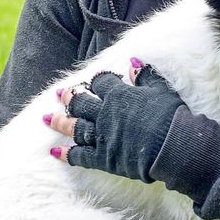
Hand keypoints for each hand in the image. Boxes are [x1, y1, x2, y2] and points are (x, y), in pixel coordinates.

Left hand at [44, 59, 184, 182]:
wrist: (174, 146)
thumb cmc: (171, 116)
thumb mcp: (161, 89)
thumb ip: (145, 75)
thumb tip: (134, 61)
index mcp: (118, 95)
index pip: (101, 82)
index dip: (96, 80)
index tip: (93, 81)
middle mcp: (104, 113)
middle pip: (80, 102)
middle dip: (69, 97)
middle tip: (59, 93)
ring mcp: (101, 136)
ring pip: (74, 126)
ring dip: (59, 121)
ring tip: (46, 118)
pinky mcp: (103, 158)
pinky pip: (80, 155)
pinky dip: (66, 154)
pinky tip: (54, 152)